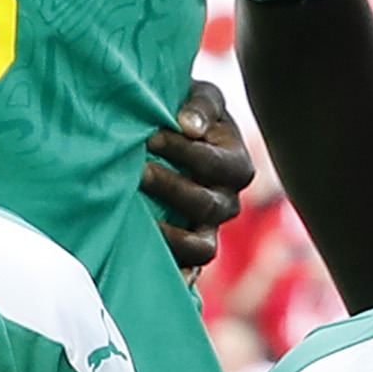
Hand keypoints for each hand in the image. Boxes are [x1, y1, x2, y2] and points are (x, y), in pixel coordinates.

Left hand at [142, 82, 256, 277]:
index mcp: (236, 165)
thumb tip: (188, 125)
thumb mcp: (199, 96)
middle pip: (209, 206)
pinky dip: (175, 275)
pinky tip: (150, 271)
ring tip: (136, 218)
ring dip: (170, 236)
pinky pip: (188, 271)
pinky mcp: (187, 251)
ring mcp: (208, 231)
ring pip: (202, 248)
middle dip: (171, 189)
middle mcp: (227, 202)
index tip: (152, 137)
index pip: (218, 165)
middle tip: (139, 172)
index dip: (186, 152)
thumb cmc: (184, 112)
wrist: (163, 136)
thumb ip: (201, 105)